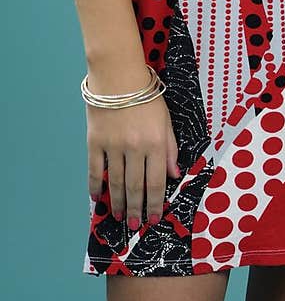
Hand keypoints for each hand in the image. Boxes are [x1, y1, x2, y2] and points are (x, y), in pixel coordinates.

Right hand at [87, 85, 179, 228]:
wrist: (118, 75)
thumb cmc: (147, 96)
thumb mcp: (167, 120)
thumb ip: (170, 148)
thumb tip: (174, 175)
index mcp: (156, 143)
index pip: (156, 181)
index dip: (155, 203)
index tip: (153, 218)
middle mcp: (135, 148)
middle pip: (134, 186)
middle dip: (136, 209)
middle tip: (135, 224)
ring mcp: (113, 146)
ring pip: (115, 182)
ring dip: (118, 202)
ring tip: (120, 216)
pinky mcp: (95, 141)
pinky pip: (94, 170)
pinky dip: (95, 186)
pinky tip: (97, 198)